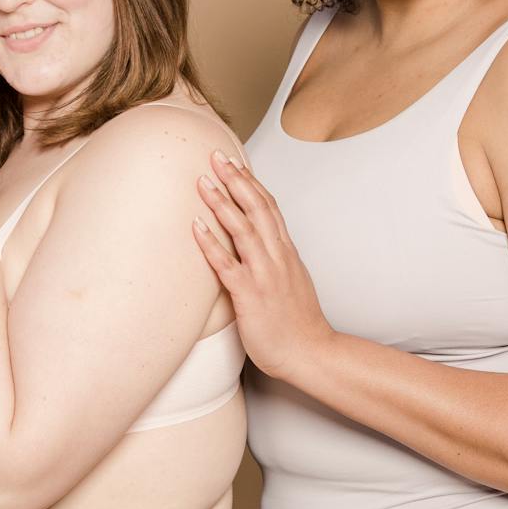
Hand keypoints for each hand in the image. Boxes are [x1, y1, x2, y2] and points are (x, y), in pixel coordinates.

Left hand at [193, 150, 334, 386]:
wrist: (311, 352)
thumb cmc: (298, 322)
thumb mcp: (291, 280)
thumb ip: (276, 259)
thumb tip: (261, 245)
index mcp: (286, 251)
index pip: (269, 206)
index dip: (250, 182)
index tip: (234, 161)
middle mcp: (277, 256)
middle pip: (257, 208)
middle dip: (236, 179)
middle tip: (216, 156)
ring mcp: (264, 274)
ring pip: (243, 229)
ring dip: (221, 203)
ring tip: (203, 182)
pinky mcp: (250, 295)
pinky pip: (227, 264)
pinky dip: (211, 243)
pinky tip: (196, 226)